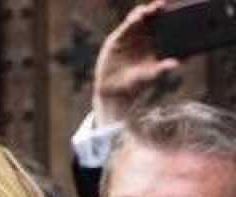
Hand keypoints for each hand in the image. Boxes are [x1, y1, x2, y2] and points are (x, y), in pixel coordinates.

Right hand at [93, 0, 179, 125]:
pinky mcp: (117, 40)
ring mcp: (130, 37)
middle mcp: (143, 37)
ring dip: (144, 12)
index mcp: (156, 44)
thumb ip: (162, 69)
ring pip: (138, 19)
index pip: (164, 25)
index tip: (178, 10)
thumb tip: (176, 63)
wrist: (114, 92)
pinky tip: (137, 18)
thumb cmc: (136, 85)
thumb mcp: (151, 76)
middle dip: (157, 9)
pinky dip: (131, 21)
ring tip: (150, 10)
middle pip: (152, 18)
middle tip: (163, 4)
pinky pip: (125, 27)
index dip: (170, 16)